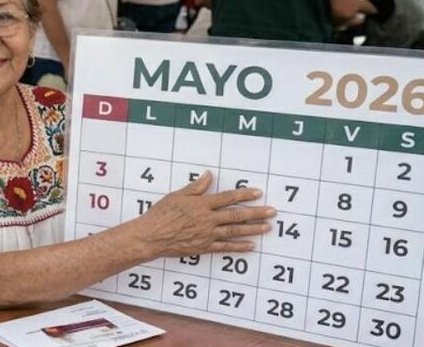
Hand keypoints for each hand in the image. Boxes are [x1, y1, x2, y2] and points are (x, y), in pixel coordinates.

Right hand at [134, 171, 274, 257]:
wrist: (151, 236)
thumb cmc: (161, 214)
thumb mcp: (177, 196)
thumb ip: (196, 187)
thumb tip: (209, 175)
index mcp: (201, 205)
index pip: (227, 198)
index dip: (244, 195)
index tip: (257, 193)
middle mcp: (207, 219)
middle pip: (236, 215)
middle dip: (256, 213)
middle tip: (272, 211)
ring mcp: (207, 234)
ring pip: (234, 231)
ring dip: (252, 229)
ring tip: (267, 227)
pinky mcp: (204, 247)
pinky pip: (225, 247)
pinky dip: (238, 247)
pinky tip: (250, 246)